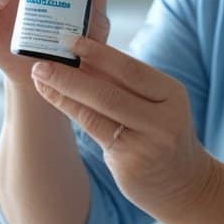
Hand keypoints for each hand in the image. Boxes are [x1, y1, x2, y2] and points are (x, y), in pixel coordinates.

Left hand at [28, 35, 216, 218]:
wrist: (184, 184)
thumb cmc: (161, 134)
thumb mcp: (155, 104)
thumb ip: (125, 84)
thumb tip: (81, 55)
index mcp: (172, 94)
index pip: (130, 69)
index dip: (98, 53)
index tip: (68, 39)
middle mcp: (163, 119)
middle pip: (110, 91)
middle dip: (71, 73)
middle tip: (41, 61)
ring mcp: (147, 144)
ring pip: (97, 111)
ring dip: (63, 91)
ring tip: (39, 76)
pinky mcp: (130, 164)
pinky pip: (94, 131)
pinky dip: (70, 110)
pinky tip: (53, 98)